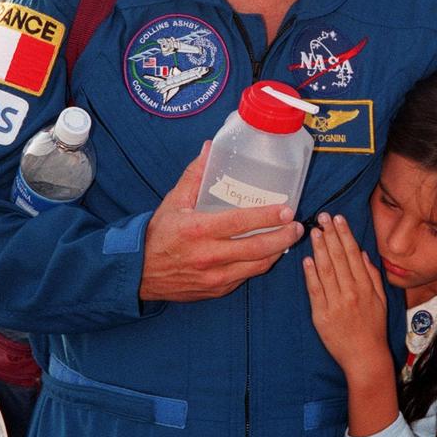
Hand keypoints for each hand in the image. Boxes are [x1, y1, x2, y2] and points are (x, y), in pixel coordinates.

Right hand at [139, 143, 303, 301]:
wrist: (140, 272)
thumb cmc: (159, 234)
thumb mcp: (174, 201)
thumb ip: (195, 175)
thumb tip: (210, 147)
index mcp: (199, 230)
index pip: (241, 223)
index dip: (268, 216)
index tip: (287, 209)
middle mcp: (209, 256)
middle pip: (257, 249)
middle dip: (283, 237)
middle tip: (297, 226)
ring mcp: (214, 276)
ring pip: (256, 267)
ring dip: (276, 253)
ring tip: (288, 239)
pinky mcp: (216, 289)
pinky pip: (245, 277)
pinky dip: (259, 265)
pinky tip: (268, 254)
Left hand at [303, 214, 396, 434]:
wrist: (365, 357)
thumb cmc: (373, 329)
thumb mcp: (380, 300)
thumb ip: (372, 275)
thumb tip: (361, 253)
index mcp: (366, 287)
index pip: (353, 254)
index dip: (345, 235)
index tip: (338, 219)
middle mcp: (351, 292)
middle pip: (339, 258)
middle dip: (331, 235)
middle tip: (322, 217)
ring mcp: (336, 303)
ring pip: (326, 270)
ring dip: (319, 249)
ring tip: (314, 232)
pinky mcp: (322, 315)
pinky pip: (315, 291)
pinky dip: (310, 274)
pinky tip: (307, 259)